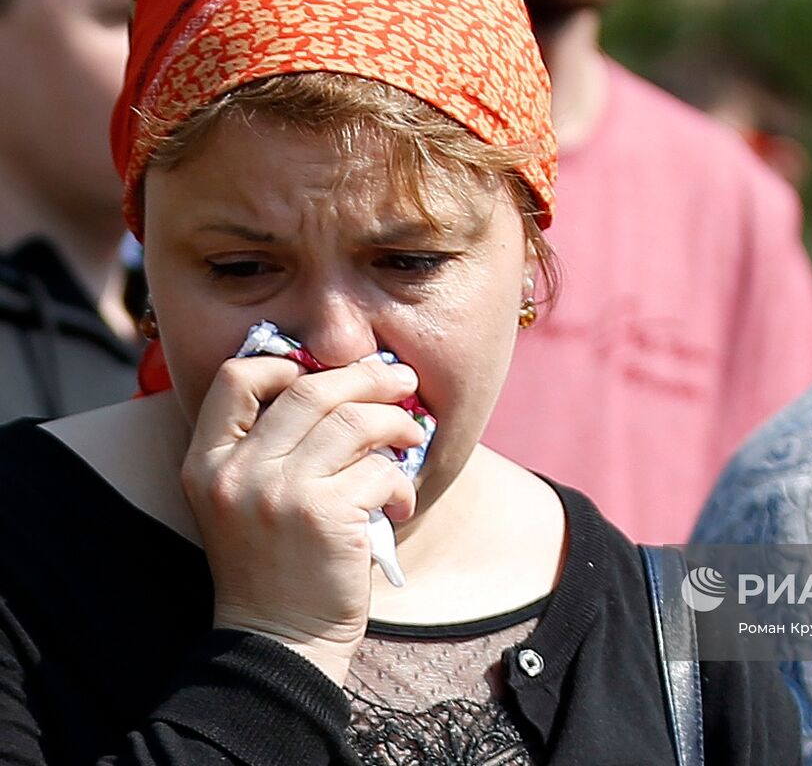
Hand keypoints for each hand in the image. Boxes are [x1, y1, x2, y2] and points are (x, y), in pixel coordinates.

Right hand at [182, 355, 423, 684]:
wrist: (279, 642)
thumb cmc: (275, 566)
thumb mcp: (243, 500)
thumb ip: (269, 446)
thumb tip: (341, 385)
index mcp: (207, 461)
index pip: (237, 376)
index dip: (286, 362)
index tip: (327, 375)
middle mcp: (236, 471)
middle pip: (311, 389)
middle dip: (367, 378)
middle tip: (402, 382)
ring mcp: (278, 492)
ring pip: (355, 421)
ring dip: (396, 424)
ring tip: (411, 437)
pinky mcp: (323, 515)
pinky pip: (380, 470)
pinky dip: (402, 482)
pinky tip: (400, 502)